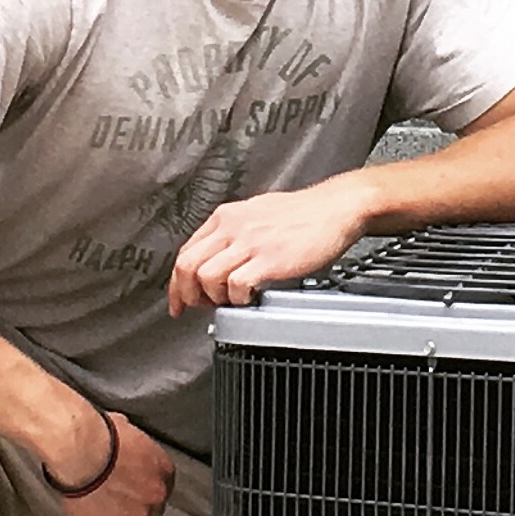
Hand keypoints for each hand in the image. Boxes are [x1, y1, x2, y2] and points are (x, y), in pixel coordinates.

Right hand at [49, 408, 174, 515]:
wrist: (78, 450)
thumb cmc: (96, 434)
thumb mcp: (125, 429)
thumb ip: (134, 446)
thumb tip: (126, 444)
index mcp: (162, 470)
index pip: (162, 490)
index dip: (144, 492)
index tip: (132, 492)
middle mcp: (156, 496)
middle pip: (153, 513)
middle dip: (136, 511)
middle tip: (115, 504)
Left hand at [168, 180, 368, 315]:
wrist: (337, 208)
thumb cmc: (304, 214)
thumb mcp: (258, 212)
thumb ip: (234, 233)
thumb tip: (217, 259)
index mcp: (226, 216)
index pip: (185, 252)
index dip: (178, 282)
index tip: (180, 299)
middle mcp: (232, 227)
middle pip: (187, 266)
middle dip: (186, 294)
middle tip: (198, 307)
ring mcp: (249, 242)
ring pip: (206, 277)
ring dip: (213, 297)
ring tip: (229, 301)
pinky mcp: (269, 259)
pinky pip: (236, 285)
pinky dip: (237, 299)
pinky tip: (249, 298)